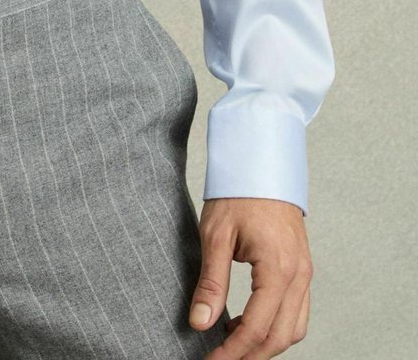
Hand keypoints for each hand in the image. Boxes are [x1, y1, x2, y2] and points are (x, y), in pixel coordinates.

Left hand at [189, 197, 312, 357]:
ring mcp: (305, 273)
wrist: (262, 163)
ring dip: (265, 345)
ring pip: (293, 329)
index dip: (232, 352)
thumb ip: (211, 282)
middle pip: (280, 337)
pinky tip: (247, 323)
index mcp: (278, 268)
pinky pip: (297, 312)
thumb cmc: (237, 194)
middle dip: (249, 356)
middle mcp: (299, 275)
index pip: (257, 328)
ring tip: (230, 344)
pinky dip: (276, 327)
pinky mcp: (302, 269)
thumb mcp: (215, 235)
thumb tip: (199, 323)